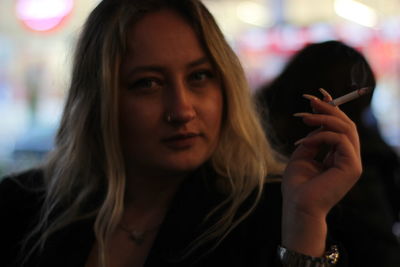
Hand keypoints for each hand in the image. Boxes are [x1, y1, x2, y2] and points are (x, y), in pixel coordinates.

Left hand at [281, 90, 361, 255]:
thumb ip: (312, 140)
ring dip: (324, 118)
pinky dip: (322, 135)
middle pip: (346, 125)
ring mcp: (353, 163)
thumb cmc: (297, 186)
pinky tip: (307, 140)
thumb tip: (315, 122)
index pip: (341, 128)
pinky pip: (340, 140)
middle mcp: (349, 159)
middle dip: (329, 109)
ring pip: (346, 129)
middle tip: (310, 100)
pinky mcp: (352, 167)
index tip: (317, 96)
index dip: (332, 110)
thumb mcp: (302, 156)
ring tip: (304, 117)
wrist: (298, 206)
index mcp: (339, 157)